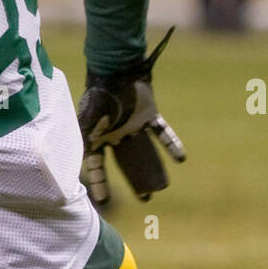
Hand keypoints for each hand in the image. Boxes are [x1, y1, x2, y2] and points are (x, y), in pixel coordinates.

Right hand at [77, 28, 185, 202]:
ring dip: (152, 169)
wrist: (115, 67)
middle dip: (134, 181)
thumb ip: (87, 138)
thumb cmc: (98, 93)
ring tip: (161, 188)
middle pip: (126, 163)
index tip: (104, 201)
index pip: (97, 166)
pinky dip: (170, 145)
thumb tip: (86, 160)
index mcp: (96, 137)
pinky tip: (181, 159)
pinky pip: (161, 133)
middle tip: (146, 199)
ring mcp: (132, 125)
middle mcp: (114, 135)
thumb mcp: (88, 119)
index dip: (100, 183)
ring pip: (144, 153)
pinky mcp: (148, 115)